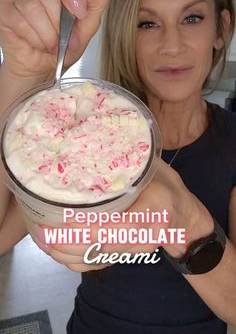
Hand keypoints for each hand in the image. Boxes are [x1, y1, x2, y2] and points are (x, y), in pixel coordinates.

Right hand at [0, 0, 108, 82]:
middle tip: (62, 34)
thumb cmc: (63, 45)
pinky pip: (18, 19)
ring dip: (46, 31)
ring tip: (51, 42)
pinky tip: (37, 42)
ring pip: (31, 4)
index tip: (78, 11)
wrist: (43, 68)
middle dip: (58, 19)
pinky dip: (34, 37)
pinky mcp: (3, 7)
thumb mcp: (89, 25)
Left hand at [31, 159, 212, 271]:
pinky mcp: (124, 257)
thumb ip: (131, 163)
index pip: (121, 226)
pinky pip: (96, 264)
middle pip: (102, 247)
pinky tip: (56, 249)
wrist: (183, 217)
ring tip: (41, 237)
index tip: (62, 219)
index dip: (90, 227)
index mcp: (155, 212)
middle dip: (68, 242)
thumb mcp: (155, 169)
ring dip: (65, 252)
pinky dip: (73, 260)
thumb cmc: (167, 188)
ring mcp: (133, 252)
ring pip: (96, 258)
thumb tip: (92, 147)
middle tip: (40, 227)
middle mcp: (144, 238)